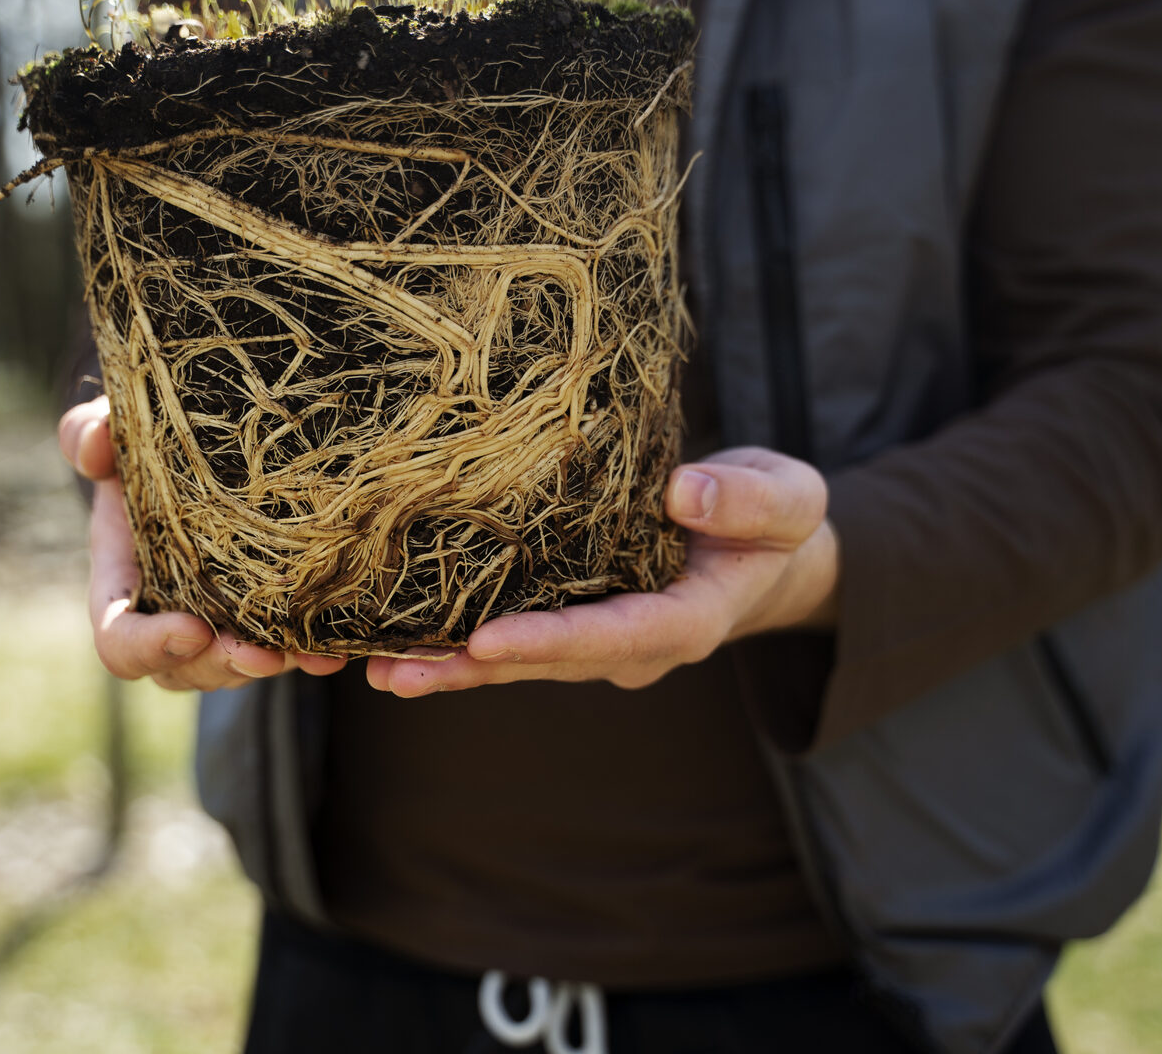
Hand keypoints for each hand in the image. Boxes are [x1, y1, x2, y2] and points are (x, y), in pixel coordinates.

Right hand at [58, 396, 347, 690]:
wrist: (196, 449)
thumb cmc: (146, 445)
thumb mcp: (115, 430)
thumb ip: (90, 433)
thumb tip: (94, 446)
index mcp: (123, 584)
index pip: (120, 641)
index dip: (149, 646)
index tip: (191, 629)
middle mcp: (166, 615)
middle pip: (185, 670)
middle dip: (222, 666)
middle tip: (261, 654)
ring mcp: (216, 623)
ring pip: (236, 670)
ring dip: (273, 666)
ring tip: (312, 653)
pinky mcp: (262, 618)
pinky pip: (282, 652)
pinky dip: (309, 655)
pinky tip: (337, 652)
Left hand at [365, 446, 837, 697]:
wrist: (758, 543)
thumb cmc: (773, 518)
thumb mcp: (788, 499)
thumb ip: (750, 501)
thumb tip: (685, 492)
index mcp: (683, 621)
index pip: (614, 636)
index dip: (551, 641)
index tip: (488, 640)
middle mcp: (629, 644)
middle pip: (545, 660)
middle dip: (471, 667)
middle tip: (396, 670)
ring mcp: (593, 636)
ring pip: (514, 656)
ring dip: (445, 664)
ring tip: (373, 667)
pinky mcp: (567, 614)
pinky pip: (504, 630)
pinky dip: (450, 636)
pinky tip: (389, 636)